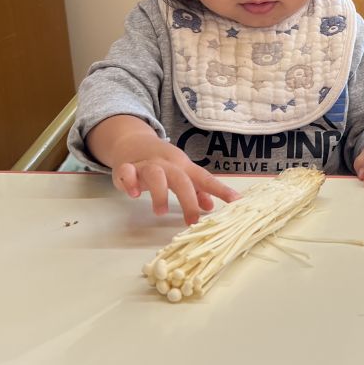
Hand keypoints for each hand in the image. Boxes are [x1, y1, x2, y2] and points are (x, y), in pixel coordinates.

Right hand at [87, 115, 238, 224]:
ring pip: (155, 174)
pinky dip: (130, 182)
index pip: (205, 179)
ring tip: (161, 212)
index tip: (237, 202)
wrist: (132, 142)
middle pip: (181, 179)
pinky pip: (127, 172)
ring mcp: (146, 165)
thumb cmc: (162, 163)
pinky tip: (133, 194)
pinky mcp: (126, 167)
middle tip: (193, 222)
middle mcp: (167, 165)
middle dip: (188, 200)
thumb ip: (196, 190)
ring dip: (159, 193)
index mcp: (184, 167)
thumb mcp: (181, 173)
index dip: (221, 190)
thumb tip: (210, 206)